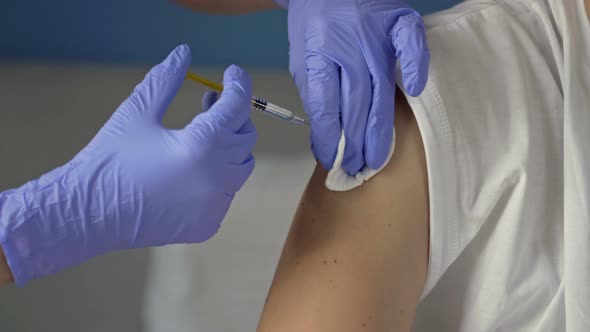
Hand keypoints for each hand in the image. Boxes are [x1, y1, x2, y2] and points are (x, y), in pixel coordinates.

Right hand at [0, 45, 256, 284]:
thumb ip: (165, 79)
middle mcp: (215, 178)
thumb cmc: (109, 160)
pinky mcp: (207, 224)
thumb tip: (184, 52)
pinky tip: (191, 170)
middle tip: (209, 102)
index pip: (237, 106)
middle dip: (233, 115)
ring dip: (228, 146)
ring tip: (201, 135)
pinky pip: (225, 193)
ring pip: (240, 167)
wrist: (88, 215)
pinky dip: (216, 177)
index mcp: (201, 146)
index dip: (238, 84)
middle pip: (245, 136)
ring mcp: (214, 205)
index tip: (232, 72)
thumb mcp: (136, 112)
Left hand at [285, 0, 428, 173]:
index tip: (331, 160)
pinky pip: (412, 44)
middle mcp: (348, 48)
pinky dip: (416, 66)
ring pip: (380, 91)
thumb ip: (313, 89)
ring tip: (376, 158)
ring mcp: (375, 35)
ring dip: (379, 129)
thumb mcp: (301, 55)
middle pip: (354, 106)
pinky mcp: (398, 22)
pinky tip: (415, 91)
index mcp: (317, 55)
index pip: (324, 108)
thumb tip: (326, 130)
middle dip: (354, 144)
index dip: (328, 139)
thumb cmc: (314, 22)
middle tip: (357, 169)